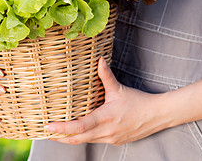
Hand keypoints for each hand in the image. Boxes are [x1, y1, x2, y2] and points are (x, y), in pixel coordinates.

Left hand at [46, 57, 169, 144]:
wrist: (158, 116)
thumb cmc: (138, 102)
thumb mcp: (119, 89)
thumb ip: (105, 76)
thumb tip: (99, 59)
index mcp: (105, 118)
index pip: (79, 127)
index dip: (62, 128)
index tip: (48, 126)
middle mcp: (106, 132)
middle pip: (76, 139)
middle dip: (59, 137)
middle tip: (44, 131)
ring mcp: (109, 138)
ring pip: (84, 141)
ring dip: (69, 138)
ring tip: (54, 132)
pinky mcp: (113, 141)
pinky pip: (93, 140)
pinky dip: (82, 137)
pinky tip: (74, 132)